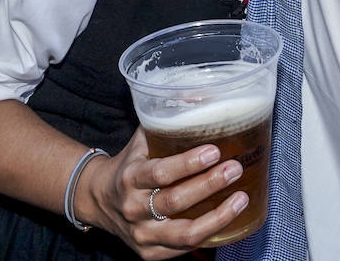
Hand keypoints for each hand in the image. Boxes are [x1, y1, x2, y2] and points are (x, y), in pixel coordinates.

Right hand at [79, 128, 247, 258]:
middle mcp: (134, 208)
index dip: (189, 163)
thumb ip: (166, 120)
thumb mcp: (140, 139)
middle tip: (234, 169)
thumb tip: (199, 94)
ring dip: (217, 217)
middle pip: (175, 201)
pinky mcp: (149, 253)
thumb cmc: (129, 165)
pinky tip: (227, 221)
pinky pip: (183, 249)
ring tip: (241, 199)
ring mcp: (141, 234)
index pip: (161, 173)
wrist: (97, 200)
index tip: (214, 152)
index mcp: (130, 177)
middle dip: (209, 185)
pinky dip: (208, 235)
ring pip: (184, 233)